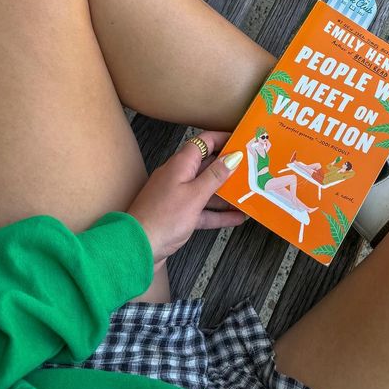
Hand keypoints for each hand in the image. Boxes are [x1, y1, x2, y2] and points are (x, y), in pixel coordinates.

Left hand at [127, 131, 244, 272]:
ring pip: (207, 190)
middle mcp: (179, 176)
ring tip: (250, 194)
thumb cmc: (164, 218)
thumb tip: (233, 156)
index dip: (223, 139)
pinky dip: (218, 213)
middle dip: (229, 168)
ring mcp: (178, 196)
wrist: (136, 249)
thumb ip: (215, 175)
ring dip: (227, 193)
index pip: (204, 142)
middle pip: (208, 166)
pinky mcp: (179, 215)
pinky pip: (203, 210)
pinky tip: (238, 218)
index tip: (243, 141)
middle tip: (252, 169)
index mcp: (180, 164)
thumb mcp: (195, 195)